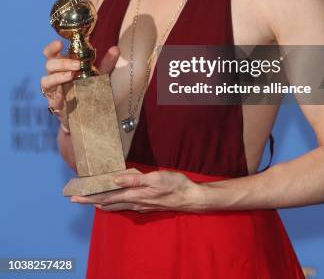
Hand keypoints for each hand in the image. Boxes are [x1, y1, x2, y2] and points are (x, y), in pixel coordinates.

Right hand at [41, 40, 119, 128]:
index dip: (52, 47)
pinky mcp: (54, 104)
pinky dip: (56, 97)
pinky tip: (63, 96)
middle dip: (63, 62)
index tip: (60, 43)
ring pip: (46, 80)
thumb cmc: (89, 87)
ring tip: (71, 76)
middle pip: (49, 64)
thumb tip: (116, 49)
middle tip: (77, 64)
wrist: (86, 113)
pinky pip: (50, 100)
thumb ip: (107, 63)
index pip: (50, 52)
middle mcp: (54, 74)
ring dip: (57, 77)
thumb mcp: (100, 74)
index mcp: (62, 64)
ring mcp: (52, 90)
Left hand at [70, 168, 202, 212]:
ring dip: (101, 203)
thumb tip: (115, 178)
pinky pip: (123, 205)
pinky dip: (113, 203)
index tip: (76, 196)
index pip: (107, 197)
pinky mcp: (145, 204)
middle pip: (107, 203)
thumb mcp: (155, 177)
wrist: (188, 197)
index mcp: (134, 195)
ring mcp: (139, 205)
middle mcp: (134, 202)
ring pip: (115, 205)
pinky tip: (112, 201)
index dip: (91, 197)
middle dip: (91, 201)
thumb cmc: (173, 184)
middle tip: (76, 199)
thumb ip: (135, 179)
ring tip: (90, 200)